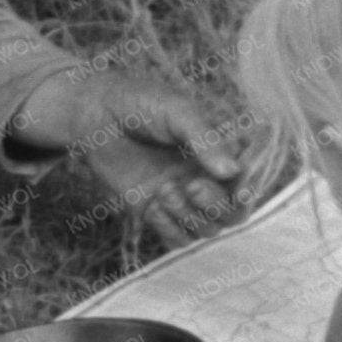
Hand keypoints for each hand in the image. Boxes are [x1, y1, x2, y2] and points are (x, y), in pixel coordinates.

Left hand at [14, 69, 242, 245]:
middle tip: (191, 186)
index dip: (247, 191)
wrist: (94, 113)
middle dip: (215, 206)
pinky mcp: (156, 211)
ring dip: (188, 216)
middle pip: (231, 214)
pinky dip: (169, 229)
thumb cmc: (140, 103)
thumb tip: (232, 171)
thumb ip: (206, 140)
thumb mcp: (178, 112)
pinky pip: (177, 238)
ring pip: (206, 229)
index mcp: (219, 151)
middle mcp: (205, 178)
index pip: (247, 182)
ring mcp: (182, 198)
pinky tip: (151, 206)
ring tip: (162, 190)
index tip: (236, 190)